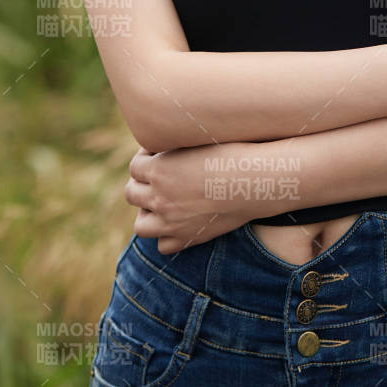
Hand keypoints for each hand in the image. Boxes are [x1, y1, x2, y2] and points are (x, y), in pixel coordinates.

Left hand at [125, 142, 254, 254]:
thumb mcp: (197, 141)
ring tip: (162, 203)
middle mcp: (159, 197)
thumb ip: (175, 146)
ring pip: (141, 224)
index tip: (161, 156)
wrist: (254, 181)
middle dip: (142, 184)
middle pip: (132, 193)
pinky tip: (179, 222)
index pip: (135, 166)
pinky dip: (167, 235)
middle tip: (160, 179)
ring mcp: (171, 222)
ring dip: (148, 213)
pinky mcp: (188, 238)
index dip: (147, 159)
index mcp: (158, 169)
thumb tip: (163, 146)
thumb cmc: (231, 153)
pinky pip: (163, 245)